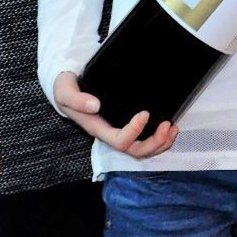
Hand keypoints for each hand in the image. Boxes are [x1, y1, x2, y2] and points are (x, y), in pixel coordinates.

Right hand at [52, 71, 179, 155]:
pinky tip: (171, 126)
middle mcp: (110, 133)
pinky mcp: (127, 124)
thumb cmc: (66, 89)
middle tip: (166, 124)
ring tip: (172, 127)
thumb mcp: (64, 91)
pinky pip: (145, 139)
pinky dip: (161, 137)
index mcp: (98, 128)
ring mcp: (119, 130)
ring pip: (142, 149)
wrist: (68, 85)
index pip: (119, 141)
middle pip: (134, 151)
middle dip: (154, 143)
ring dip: (161, 143)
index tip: (144, 114)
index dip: (134, 132)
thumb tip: (94, 105)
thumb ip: (76, 99)